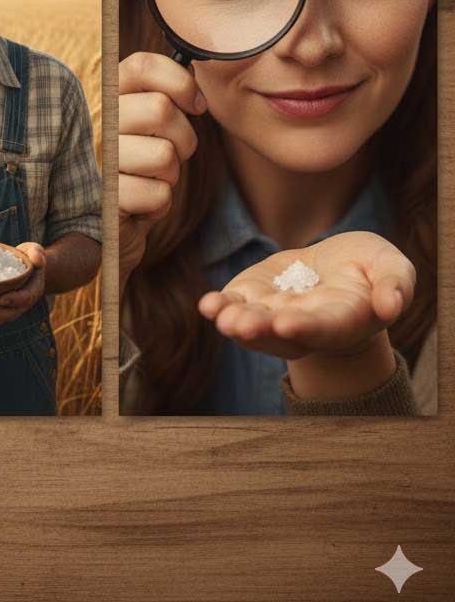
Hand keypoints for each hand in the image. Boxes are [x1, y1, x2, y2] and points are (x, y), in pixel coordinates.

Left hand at [0, 242, 45, 326]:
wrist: (23, 266)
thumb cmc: (27, 257)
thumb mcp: (34, 251)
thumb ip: (36, 253)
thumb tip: (38, 260)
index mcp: (33, 290)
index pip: (25, 297)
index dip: (14, 300)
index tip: (1, 299)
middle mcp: (23, 303)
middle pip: (11, 313)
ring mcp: (11, 308)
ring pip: (0, 319)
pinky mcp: (0, 309)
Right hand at [119, 51, 205, 289]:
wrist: (108, 224)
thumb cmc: (136, 167)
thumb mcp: (145, 124)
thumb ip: (162, 92)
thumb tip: (195, 62)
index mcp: (106, 98)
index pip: (141, 66)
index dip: (179, 82)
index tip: (195, 104)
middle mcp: (95, 124)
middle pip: (159, 109)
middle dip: (184, 137)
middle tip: (175, 151)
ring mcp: (97, 160)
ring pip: (164, 155)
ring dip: (171, 174)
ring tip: (152, 178)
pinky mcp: (105, 198)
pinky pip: (158, 194)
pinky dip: (159, 203)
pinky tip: (141, 203)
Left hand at [198, 231, 414, 359]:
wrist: (334, 268)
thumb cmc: (367, 269)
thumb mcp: (391, 268)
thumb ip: (395, 285)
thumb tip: (390, 305)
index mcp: (342, 320)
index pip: (324, 327)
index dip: (306, 326)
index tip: (286, 323)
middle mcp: (303, 325)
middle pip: (280, 333)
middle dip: (260, 329)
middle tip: (241, 325)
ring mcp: (273, 313)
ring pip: (252, 325)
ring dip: (235, 322)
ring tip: (221, 316)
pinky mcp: (250, 296)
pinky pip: (232, 306)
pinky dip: (219, 306)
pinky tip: (207, 304)